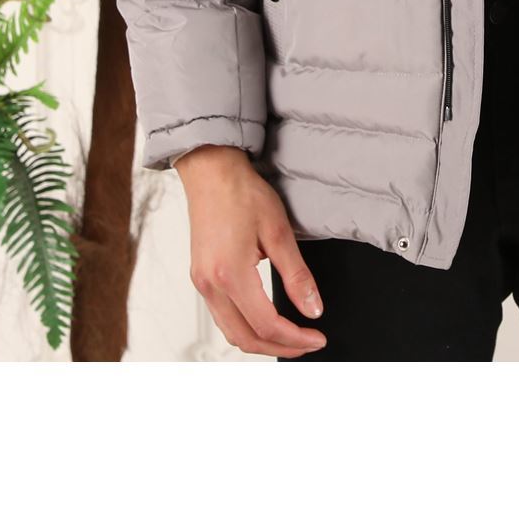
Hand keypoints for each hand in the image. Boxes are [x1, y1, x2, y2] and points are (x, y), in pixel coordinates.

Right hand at [175, 145, 326, 356]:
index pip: (267, 324)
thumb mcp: (278, 231)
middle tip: (308, 345)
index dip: (296, 337)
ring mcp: (202, 283)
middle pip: (246, 338)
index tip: (318, 338)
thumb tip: (313, 308)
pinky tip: (264, 321)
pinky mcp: (201, 278)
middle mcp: (210, 285)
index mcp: (230, 274)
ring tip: (290, 338)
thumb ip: (297, 275)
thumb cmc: (242, 193)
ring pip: (232, 332)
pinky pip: (222, 317)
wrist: (211, 171)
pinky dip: (245, 327)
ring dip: (262, 342)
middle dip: (280, 348)